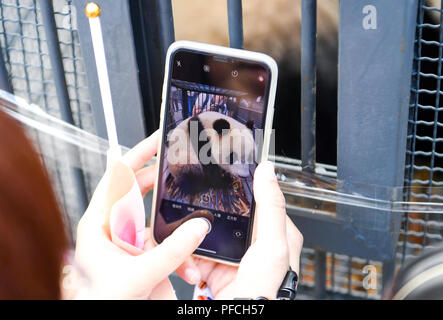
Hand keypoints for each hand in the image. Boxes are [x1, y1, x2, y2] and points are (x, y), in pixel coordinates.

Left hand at [72, 131, 209, 298]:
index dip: (138, 154)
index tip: (157, 140)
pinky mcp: (142, 254)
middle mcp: (113, 226)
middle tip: (182, 167)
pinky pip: (165, 243)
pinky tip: (188, 267)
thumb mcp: (139, 274)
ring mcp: (129, 240)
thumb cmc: (102, 300)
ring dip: (176, 227)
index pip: (118, 175)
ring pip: (157, 218)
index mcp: (100, 222)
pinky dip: (179, 252)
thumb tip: (197, 228)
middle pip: (140, 190)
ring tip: (192, 232)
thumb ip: (172, 251)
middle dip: (164, 183)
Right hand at [181, 161, 302, 298]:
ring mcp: (232, 254)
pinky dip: (187, 256)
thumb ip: (271, 207)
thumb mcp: (273, 244)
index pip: (257, 198)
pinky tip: (188, 262)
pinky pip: (195, 252)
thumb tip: (267, 171)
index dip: (239, 188)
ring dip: (193, 236)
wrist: (238, 315)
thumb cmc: (265, 289)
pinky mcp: (214, 266)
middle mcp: (252, 241)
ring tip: (188, 240)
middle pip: (225, 214)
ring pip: (206, 232)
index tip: (221, 178)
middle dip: (208, 215)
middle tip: (197, 215)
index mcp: (274, 232)